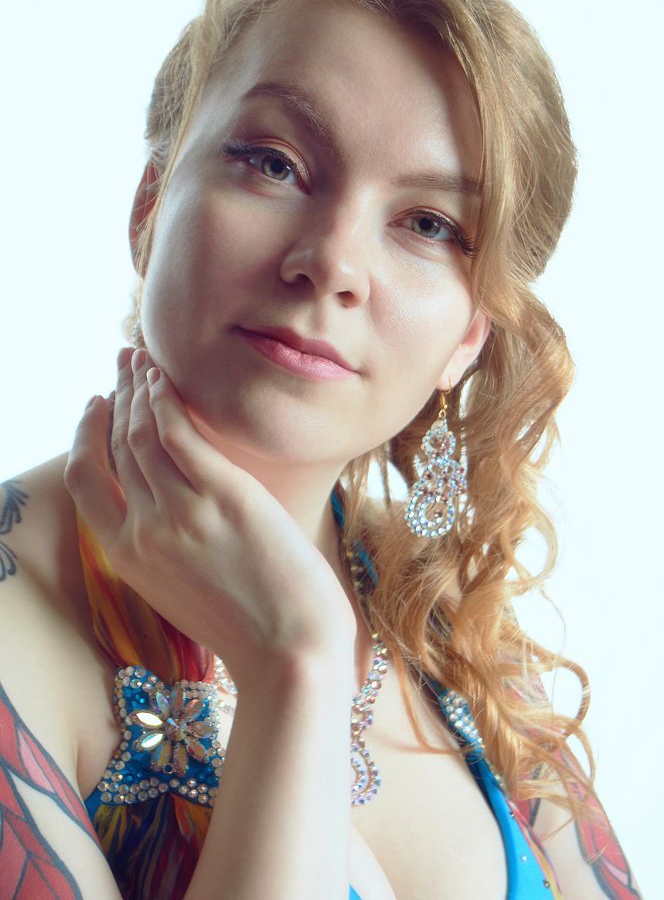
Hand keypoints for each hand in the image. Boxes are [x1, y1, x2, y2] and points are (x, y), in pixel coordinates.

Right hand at [64, 348, 356, 690]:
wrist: (290, 652)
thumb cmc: (250, 627)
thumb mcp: (184, 590)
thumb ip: (165, 545)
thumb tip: (169, 497)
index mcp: (127, 559)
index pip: (86, 482)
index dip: (85, 436)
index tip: (95, 407)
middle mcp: (142, 531)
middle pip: (115, 447)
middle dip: (115, 399)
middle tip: (120, 366)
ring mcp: (179, 511)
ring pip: (143, 433)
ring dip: (138, 389)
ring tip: (141, 360)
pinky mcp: (221, 495)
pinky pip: (179, 433)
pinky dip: (167, 400)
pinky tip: (166, 379)